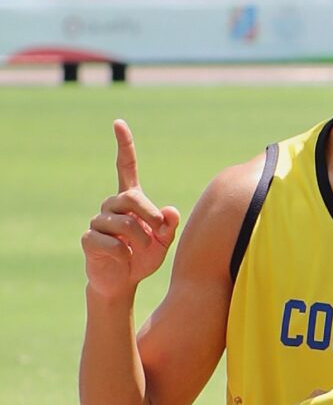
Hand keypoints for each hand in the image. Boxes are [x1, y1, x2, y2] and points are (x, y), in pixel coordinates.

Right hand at [82, 120, 179, 299]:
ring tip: (139, 251)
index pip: (125, 167)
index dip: (124, 146)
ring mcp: (98, 221)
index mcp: (130, 200)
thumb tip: (170, 211)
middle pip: (131, 199)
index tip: (119, 123)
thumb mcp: (163, 241)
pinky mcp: (89, 239)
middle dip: (149, 218)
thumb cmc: (143, 256)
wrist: (122, 281)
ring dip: (140, 240)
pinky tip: (123, 258)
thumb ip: (169, 226)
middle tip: (157, 234)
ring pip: (123, 223)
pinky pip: (110, 242)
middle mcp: (111, 205)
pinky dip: (123, 253)